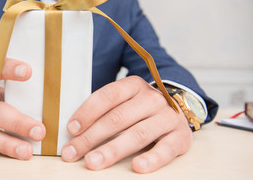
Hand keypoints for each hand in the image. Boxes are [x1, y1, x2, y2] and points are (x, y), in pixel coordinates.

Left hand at [61, 76, 191, 172]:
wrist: (177, 110)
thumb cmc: (141, 109)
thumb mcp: (124, 101)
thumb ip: (104, 111)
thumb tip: (75, 132)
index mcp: (133, 85)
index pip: (108, 96)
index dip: (87, 112)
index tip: (71, 129)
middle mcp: (151, 98)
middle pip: (117, 118)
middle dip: (91, 137)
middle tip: (72, 152)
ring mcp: (167, 117)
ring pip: (137, 134)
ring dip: (112, 150)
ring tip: (93, 162)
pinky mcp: (181, 136)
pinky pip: (166, 149)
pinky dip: (152, 159)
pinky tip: (137, 167)